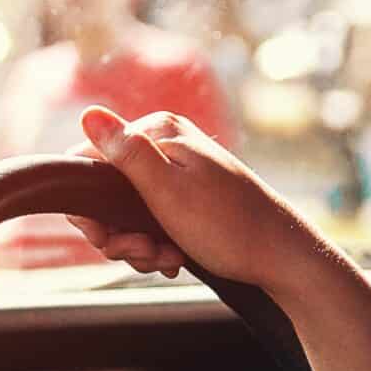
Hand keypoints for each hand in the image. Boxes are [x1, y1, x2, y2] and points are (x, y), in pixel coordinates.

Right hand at [66, 105, 338, 297]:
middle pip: (107, 192)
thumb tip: (88, 112)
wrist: (282, 255)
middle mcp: (166, 143)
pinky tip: (175, 257)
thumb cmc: (228, 225)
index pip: (90, 162)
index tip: (109, 241)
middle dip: (120, 233)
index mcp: (159, 131)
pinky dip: (156, 244)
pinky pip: (150, 220)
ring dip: (139, 245)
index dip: (90, 209)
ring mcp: (178, 169)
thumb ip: (127, 153)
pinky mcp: (187, 194)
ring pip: (127, 212)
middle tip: (146, 254)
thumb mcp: (168, 190)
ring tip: (167, 257)